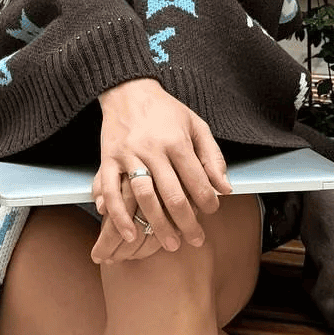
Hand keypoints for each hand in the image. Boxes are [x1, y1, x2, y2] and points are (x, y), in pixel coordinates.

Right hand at [93, 78, 230, 255]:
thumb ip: (212, 156)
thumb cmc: (165, 110)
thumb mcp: (195, 124)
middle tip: (196, 240)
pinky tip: (130, 234)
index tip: (212, 212)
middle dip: (187, 223)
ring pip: (144, 198)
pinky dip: (119, 216)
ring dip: (158, 225)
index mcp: (177, 141)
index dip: (208, 202)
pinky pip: (111, 191)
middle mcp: (153, 149)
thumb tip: (225, 188)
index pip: (197, 181)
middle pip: (173, 196)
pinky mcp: (108, 159)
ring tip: (170, 244)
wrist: (127, 90)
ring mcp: (129, 155)